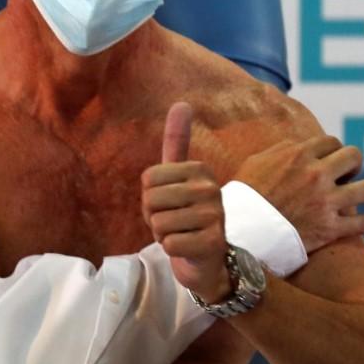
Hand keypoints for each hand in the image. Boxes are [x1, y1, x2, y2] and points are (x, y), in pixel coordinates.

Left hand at [141, 102, 231, 303]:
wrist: (209, 260)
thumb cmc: (187, 216)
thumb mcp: (180, 178)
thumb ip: (177, 142)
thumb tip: (182, 102)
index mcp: (200, 170)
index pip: (148, 178)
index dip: (149, 196)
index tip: (168, 203)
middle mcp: (210, 188)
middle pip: (151, 200)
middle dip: (154, 217)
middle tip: (174, 222)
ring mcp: (214, 216)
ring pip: (159, 223)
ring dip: (163, 234)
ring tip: (181, 234)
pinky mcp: (212, 243)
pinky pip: (169, 244)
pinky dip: (172, 250)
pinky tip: (187, 249)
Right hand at [233, 135, 363, 253]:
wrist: (242, 233)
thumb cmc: (245, 197)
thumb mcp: (256, 162)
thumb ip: (281, 150)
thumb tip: (299, 146)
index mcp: (299, 156)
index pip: (331, 142)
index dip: (333, 149)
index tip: (330, 159)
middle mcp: (317, 175)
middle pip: (353, 157)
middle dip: (351, 164)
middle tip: (345, 174)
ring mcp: (326, 202)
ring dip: (362, 190)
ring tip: (354, 195)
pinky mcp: (331, 228)